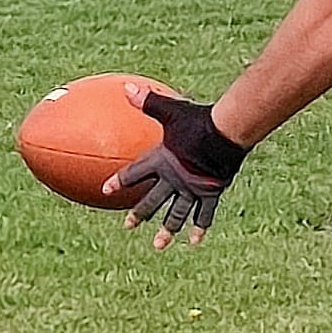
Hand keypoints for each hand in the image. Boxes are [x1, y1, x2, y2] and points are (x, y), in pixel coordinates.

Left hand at [103, 85, 248, 248]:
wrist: (226, 132)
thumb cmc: (198, 119)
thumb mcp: (171, 110)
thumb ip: (148, 102)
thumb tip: (126, 88)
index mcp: (161, 160)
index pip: (134, 173)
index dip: (119, 182)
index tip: (105, 190)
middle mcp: (174, 179)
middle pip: (152, 200)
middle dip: (139, 213)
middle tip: (128, 226)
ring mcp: (192, 188)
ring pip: (176, 214)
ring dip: (166, 230)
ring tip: (158, 245)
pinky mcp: (211, 192)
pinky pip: (204, 214)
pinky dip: (199, 227)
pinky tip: (195, 241)